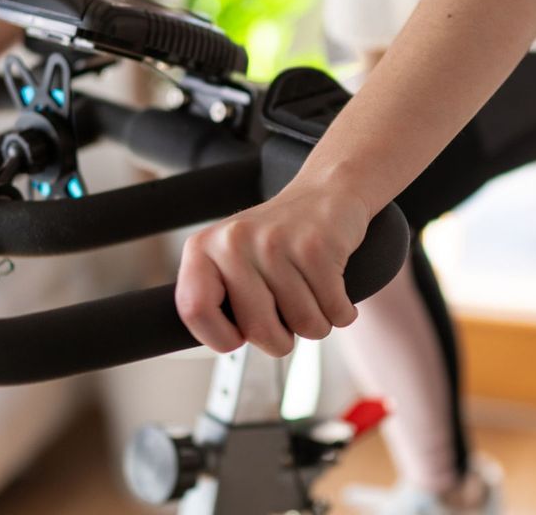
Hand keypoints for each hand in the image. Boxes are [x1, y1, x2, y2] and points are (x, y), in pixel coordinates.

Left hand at [175, 178, 370, 356]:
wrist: (326, 192)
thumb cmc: (278, 239)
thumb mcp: (232, 260)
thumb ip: (216, 299)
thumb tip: (223, 342)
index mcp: (203, 249)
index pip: (194, 310)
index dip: (219, 337)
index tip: (237, 337)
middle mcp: (234, 242)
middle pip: (257, 330)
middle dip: (280, 340)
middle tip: (286, 318)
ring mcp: (275, 242)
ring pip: (303, 325)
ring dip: (316, 322)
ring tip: (311, 292)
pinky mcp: (316, 246)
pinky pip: (334, 311)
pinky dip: (341, 311)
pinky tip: (333, 288)